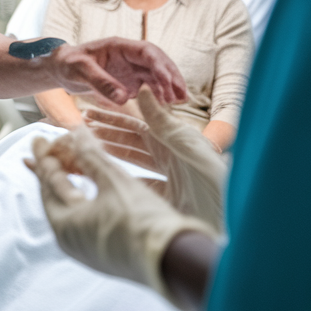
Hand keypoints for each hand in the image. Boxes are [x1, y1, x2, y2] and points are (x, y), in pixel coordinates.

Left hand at [26, 128, 214, 310]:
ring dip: (67, 183)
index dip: (45, 156)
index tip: (38, 137)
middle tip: (48, 148)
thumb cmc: (142, 221)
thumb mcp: (114, 181)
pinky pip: (82, 220)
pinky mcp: (104, 252)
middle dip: (51, 169)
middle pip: (54, 197)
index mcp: (65, 224)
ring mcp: (87, 249)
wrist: (175, 261)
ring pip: (68, 209)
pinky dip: (80, 199)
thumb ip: (91, 155)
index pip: (49, 181)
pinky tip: (85, 190)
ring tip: (65, 164)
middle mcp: (70, 241)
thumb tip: (75, 131)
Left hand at [49, 37, 185, 104]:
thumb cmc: (68, 64)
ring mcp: (131, 69)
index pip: (147, 52)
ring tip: (180, 102)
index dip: (160, 66)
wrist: (61, 69)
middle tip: (182, 95)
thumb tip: (123, 98)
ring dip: (169, 87)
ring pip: (157, 75)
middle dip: (171, 76)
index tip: (169, 82)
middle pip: (158, 63)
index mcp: (119, 46)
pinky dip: (159, 95)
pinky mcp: (130, 82)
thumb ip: (101, 82)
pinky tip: (167, 106)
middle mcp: (129, 56)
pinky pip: (150, 87)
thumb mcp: (80, 71)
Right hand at [82, 86, 226, 231]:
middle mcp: (170, 157)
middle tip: (80, 130)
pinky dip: (123, 183)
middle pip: (131, 143)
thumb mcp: (187, 145)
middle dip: (106, 135)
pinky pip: (140, 188)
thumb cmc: (214, 180)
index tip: (88, 113)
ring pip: (133, 164)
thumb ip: (162, 120)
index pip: (136, 125)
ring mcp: (168, 180)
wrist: (231, 221)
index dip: (113, 119)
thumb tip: (142, 89)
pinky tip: (106, 180)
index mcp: (175, 140)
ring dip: (111, 156)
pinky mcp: (166, 202)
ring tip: (86, 150)